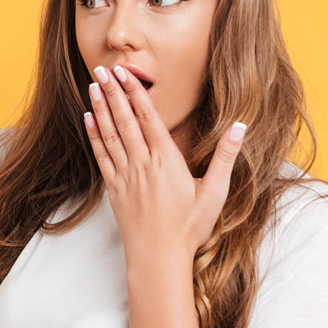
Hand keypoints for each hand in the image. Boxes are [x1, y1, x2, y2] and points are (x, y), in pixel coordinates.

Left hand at [83, 65, 246, 262]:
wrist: (158, 258)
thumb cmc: (189, 228)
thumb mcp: (214, 193)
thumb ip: (226, 157)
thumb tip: (240, 127)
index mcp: (166, 160)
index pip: (148, 117)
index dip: (136, 92)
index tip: (126, 72)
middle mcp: (142, 163)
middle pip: (124, 119)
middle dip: (113, 91)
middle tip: (102, 68)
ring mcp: (125, 175)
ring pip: (110, 134)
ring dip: (100, 108)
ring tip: (92, 86)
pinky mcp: (114, 188)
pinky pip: (101, 156)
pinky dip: (94, 136)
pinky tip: (88, 120)